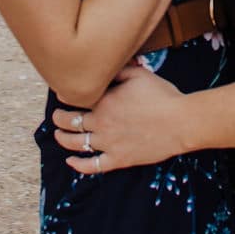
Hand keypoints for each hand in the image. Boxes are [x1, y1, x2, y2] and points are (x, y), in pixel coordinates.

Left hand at [53, 63, 188, 173]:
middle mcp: (101, 123)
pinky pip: (93, 166)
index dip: (67, 96)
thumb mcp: (139, 74)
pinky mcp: (119, 159)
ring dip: (63, 140)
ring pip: (77, 144)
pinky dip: (79, 165)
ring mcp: (108, 144)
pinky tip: (71, 162)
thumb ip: (119, 70)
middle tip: (56, 116)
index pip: (77, 99)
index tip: (62, 94)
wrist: (179, 122)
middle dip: (60, 119)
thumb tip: (105, 67)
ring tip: (58, 135)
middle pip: (71, 123)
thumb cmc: (161, 95)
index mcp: (104, 101)